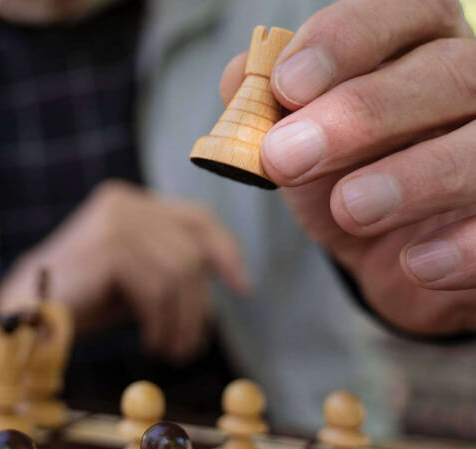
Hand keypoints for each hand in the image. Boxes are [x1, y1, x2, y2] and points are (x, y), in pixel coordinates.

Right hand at [0, 180, 249, 362]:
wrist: (25, 312)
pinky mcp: (109, 244)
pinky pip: (157, 288)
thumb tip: (225, 277)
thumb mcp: (135, 275)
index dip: (225, 251)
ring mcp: (115, 219)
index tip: (242, 289)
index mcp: (130, 201)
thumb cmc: (81, 299)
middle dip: (198, 306)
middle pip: (190, 252)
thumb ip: (170, 264)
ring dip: (181, 321)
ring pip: (178, 272)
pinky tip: (152, 343)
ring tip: (171, 351)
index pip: (196, 218)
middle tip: (189, 347)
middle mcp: (124, 202)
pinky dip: (162, 322)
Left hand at [220, 0, 475, 334]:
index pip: (399, 10)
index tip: (285, 86)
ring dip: (414, 178)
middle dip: (361, 115)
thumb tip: (239, 75)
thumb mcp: (293, 135)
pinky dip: (462, 246)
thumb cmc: (338, 171)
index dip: (343, 42)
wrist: (384, 249)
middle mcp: (470, 81)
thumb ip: (263, 103)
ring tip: (348, 208)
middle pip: (445, 72)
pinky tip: (414, 263)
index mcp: (417, 43)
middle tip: (285, 158)